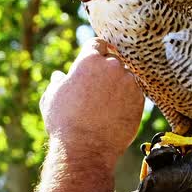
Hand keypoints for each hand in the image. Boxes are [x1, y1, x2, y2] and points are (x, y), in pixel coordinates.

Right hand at [39, 37, 143, 160]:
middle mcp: (112, 66)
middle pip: (113, 60)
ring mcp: (129, 82)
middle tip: (99, 87)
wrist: (85, 148)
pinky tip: (116, 112)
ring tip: (107, 103)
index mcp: (89, 60)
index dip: (96, 51)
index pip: (97, 43)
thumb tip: (59, 76)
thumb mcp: (52, 97)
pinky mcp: (140, 100)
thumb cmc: (64, 122)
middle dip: (107, 70)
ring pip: (126, 76)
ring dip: (119, 84)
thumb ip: (57, 82)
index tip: (96, 59)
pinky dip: (128, 98)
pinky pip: (135, 93)